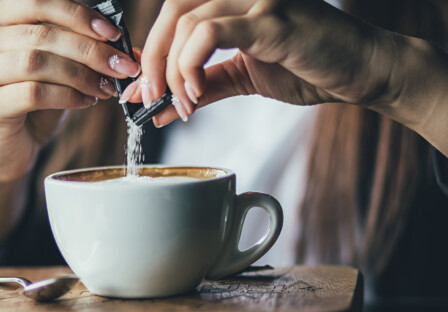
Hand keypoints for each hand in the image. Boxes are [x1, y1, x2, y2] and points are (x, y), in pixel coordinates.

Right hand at [0, 0, 140, 181]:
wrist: (0, 148)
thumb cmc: (28, 103)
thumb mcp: (55, 68)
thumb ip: (80, 49)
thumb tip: (129, 48)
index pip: (39, 2)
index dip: (79, 16)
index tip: (113, 35)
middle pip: (42, 35)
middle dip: (90, 51)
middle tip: (122, 67)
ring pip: (37, 62)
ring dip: (81, 74)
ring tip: (107, 88)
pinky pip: (34, 93)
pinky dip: (68, 96)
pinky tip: (86, 101)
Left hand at [125, 0, 393, 126]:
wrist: (359, 71)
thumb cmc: (307, 67)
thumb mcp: (241, 78)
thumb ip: (200, 87)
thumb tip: (158, 109)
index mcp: (230, 0)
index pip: (173, 12)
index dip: (149, 49)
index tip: (142, 87)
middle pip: (171, 11)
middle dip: (152, 60)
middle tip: (151, 98)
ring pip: (187, 22)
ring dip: (174, 71)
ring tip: (184, 103)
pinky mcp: (271, 19)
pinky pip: (212, 33)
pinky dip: (192, 65)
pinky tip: (196, 94)